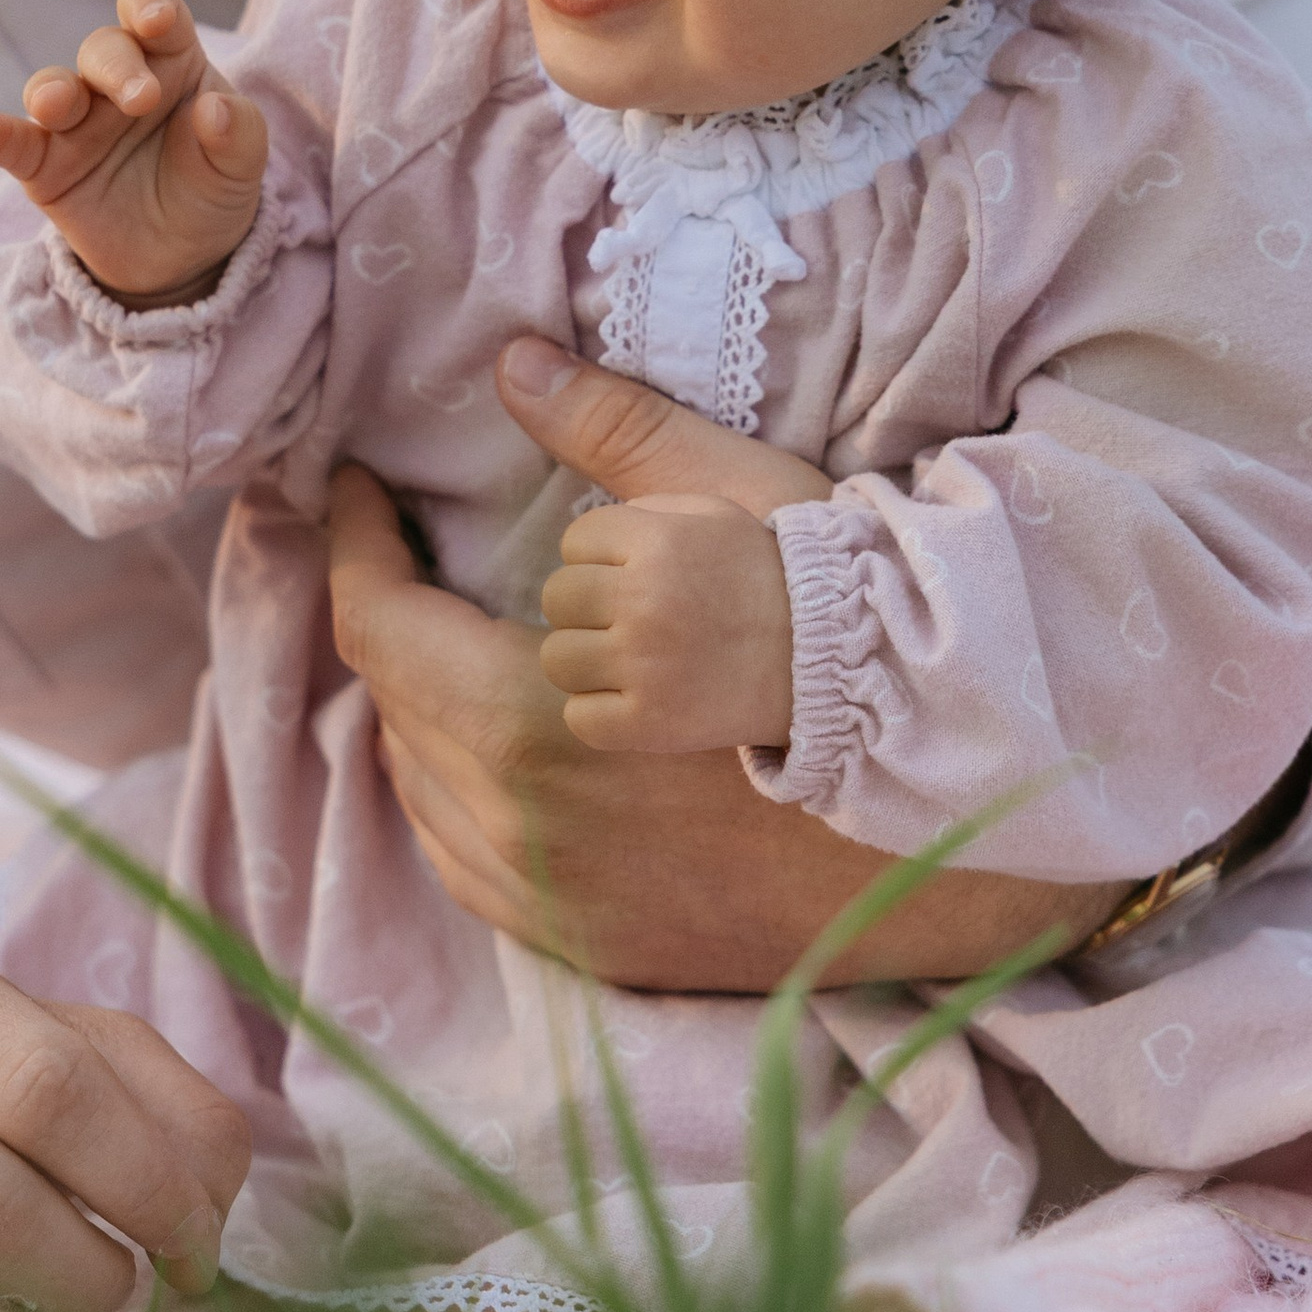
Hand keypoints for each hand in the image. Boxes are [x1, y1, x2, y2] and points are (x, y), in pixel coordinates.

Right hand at [0, 0, 267, 304]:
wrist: (182, 257)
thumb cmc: (212, 188)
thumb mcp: (242, 167)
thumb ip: (239, 133)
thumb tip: (213, 109)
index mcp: (171, 60)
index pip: (155, 13)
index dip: (150, 6)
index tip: (157, 20)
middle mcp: (118, 80)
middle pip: (104, 50)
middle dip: (116, 66)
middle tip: (140, 99)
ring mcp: (77, 121)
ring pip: (54, 87)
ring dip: (52, 90)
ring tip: (56, 105)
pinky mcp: (44, 165)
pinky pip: (15, 144)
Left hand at [324, 339, 1121, 990]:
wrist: (960, 816)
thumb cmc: (853, 645)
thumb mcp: (740, 512)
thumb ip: (615, 436)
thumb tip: (515, 364)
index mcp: (531, 716)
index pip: (377, 625)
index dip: (352, 543)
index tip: (353, 490)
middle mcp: (521, 826)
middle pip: (393, 706)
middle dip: (389, 616)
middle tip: (410, 548)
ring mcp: (555, 901)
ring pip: (422, 793)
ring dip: (421, 711)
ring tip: (460, 637)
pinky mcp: (594, 948)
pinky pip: (471, 870)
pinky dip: (462, 801)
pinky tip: (500, 749)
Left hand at [540, 494, 798, 751]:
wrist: (825, 660)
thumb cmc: (761, 579)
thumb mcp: (713, 512)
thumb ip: (642, 501)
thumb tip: (579, 519)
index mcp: (658, 541)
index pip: (575, 541)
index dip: (601, 555)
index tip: (637, 572)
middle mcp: (645, 602)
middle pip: (558, 598)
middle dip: (589, 606)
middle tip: (632, 618)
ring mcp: (644, 667)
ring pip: (558, 659)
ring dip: (589, 659)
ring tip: (633, 658)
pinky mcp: (648, 725)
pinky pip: (579, 717)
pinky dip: (601, 712)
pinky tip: (637, 697)